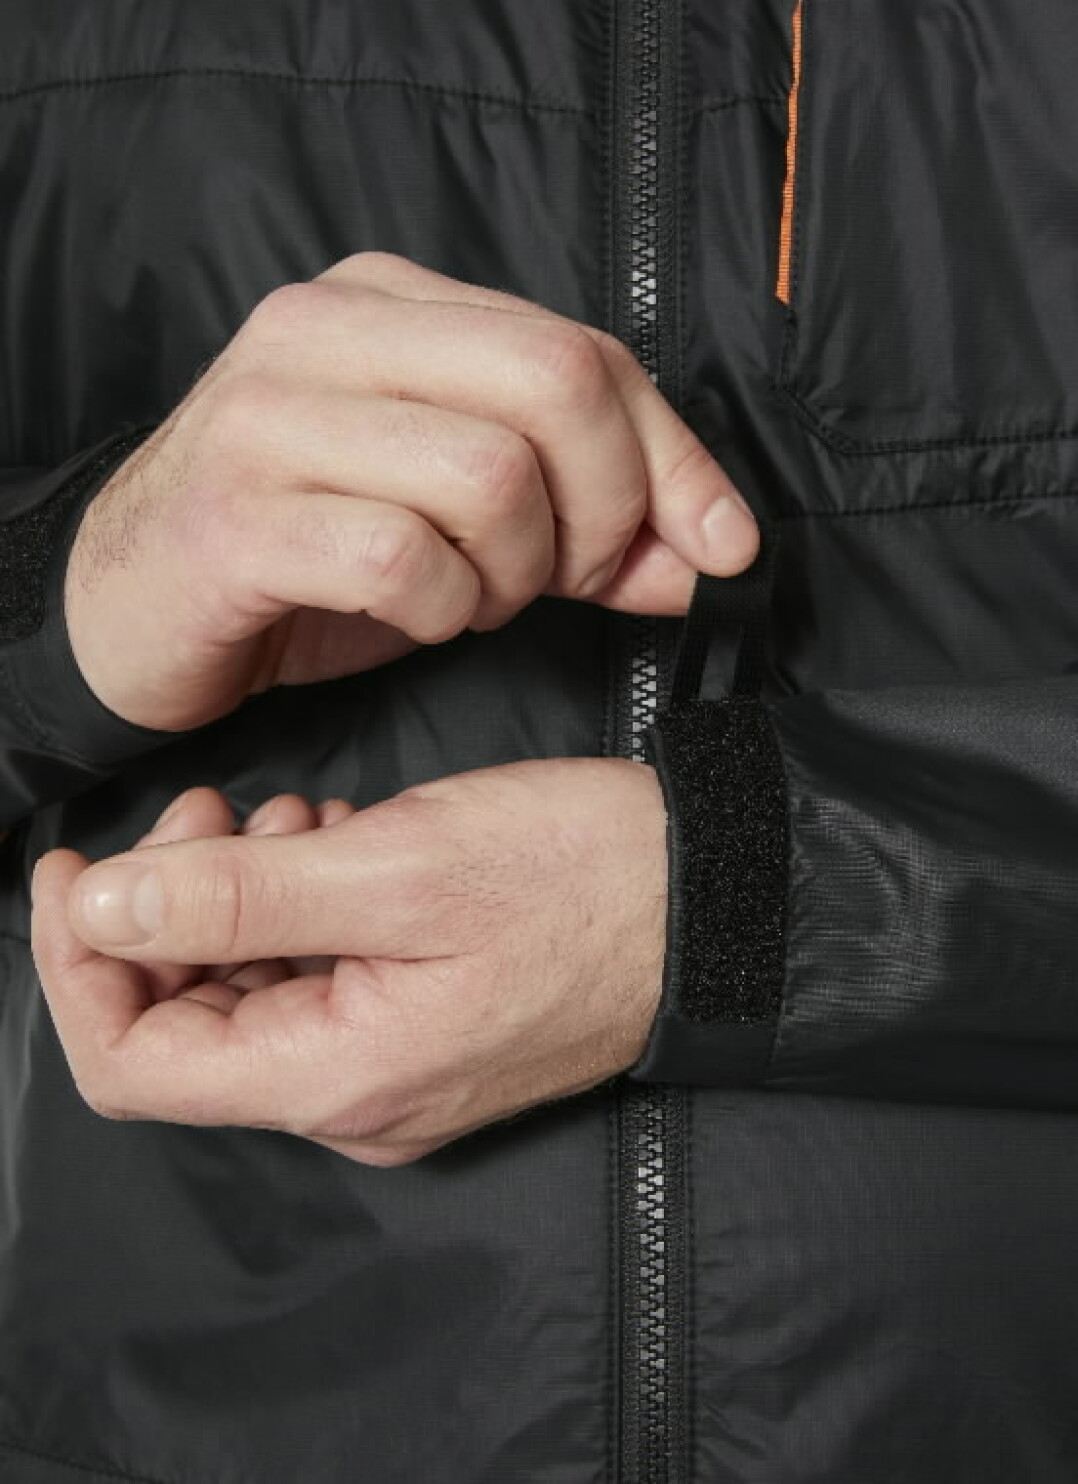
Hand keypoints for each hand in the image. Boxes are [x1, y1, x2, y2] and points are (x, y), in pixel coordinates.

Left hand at [30, 760, 667, 1164]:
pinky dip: (302, 909)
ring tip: (293, 817)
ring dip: (240, 901)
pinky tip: (341, 840)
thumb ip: (238, 899)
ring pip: (252, 999)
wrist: (722, 898)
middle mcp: (357, 1099)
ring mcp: (396, 1073)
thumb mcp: (395, 866)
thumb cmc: (580, 874)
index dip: (80, 962)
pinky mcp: (428, 1032)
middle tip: (211, 813)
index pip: (132, 1063)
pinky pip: (320, 985)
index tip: (76, 868)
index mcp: (338, 1076)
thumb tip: (102, 912)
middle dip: (169, 914)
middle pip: (187, 1029)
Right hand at [64, 252, 757, 733]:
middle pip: (557, 385)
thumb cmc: (309, 549)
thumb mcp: (466, 522)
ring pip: (491, 477)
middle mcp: (329, 330)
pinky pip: (406, 559)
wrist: (132, 604)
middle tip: (570, 580)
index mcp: (393, 300)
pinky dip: (442, 610)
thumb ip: (590, 524)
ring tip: (471, 596)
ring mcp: (272, 414)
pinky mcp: (237, 515)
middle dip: (606, 512)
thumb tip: (715, 551)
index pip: (586, 351)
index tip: (717, 547)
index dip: (676, 460)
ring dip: (515, 574)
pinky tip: (415, 615)